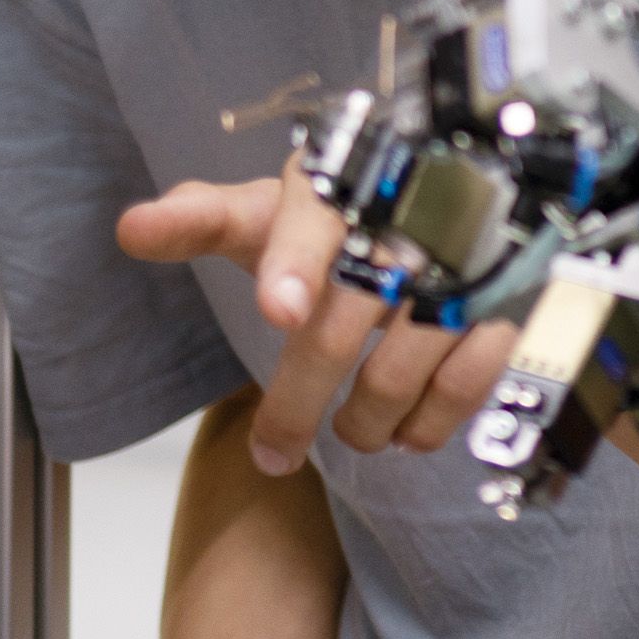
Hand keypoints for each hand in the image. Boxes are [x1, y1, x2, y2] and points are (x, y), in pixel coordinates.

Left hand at [120, 164, 522, 469]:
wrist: (461, 189)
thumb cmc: (347, 210)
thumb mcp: (280, 207)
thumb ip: (207, 219)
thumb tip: (131, 227)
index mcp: (337, 184)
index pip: (310, 220)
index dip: (293, 263)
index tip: (277, 310)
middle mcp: (402, 218)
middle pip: (340, 325)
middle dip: (299, 400)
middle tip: (271, 454)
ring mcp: (460, 262)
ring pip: (402, 365)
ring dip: (366, 421)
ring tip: (350, 437)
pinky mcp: (507, 301)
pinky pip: (468, 380)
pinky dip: (431, 422)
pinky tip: (408, 433)